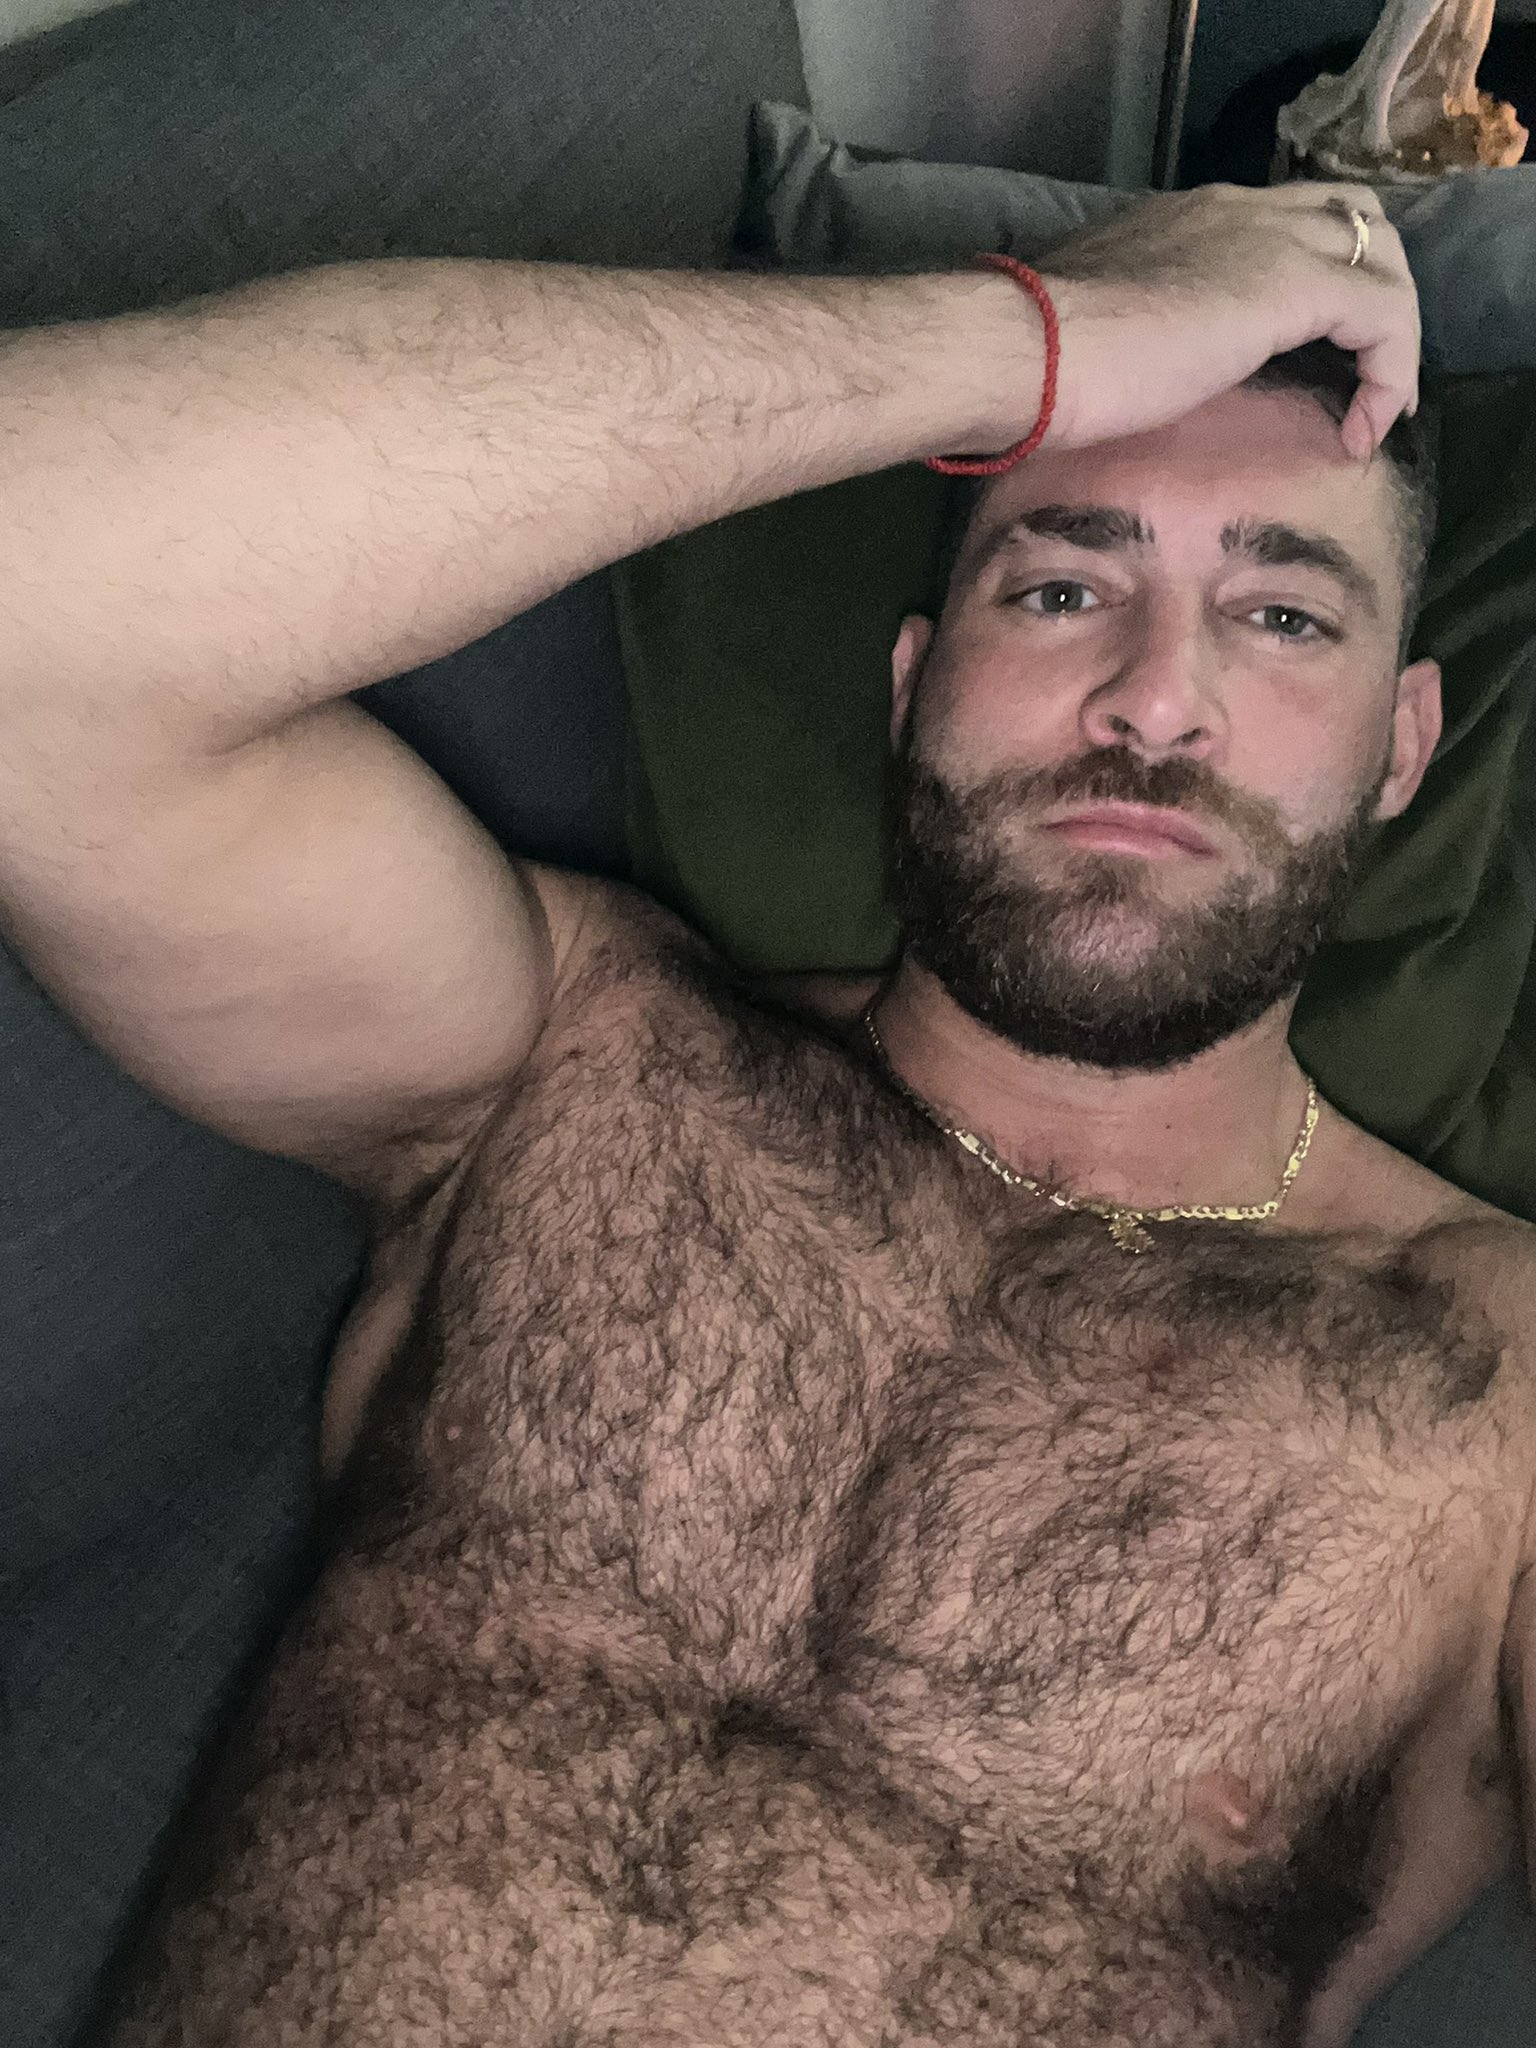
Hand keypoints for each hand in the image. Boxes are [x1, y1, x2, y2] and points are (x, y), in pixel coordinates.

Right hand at [1034, 182, 1419, 462]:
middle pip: (1354, 218)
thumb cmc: (1039, 358)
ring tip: (1376, 409)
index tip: (1307, 365)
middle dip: (1374, 290)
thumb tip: (1132, 374)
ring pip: (1383, 258)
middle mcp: (1240, 211)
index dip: (1317, 283)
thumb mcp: (1104, 334)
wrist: (1028, 350)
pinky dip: (1389, 372)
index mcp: (1192, 220)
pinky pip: (1384, 314)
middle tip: (1362, 372)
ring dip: (1391, 335)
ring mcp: (1270, 240)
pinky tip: (1363, 431)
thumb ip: (1138, 332)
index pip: (1285, 222)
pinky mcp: (1292, 285)